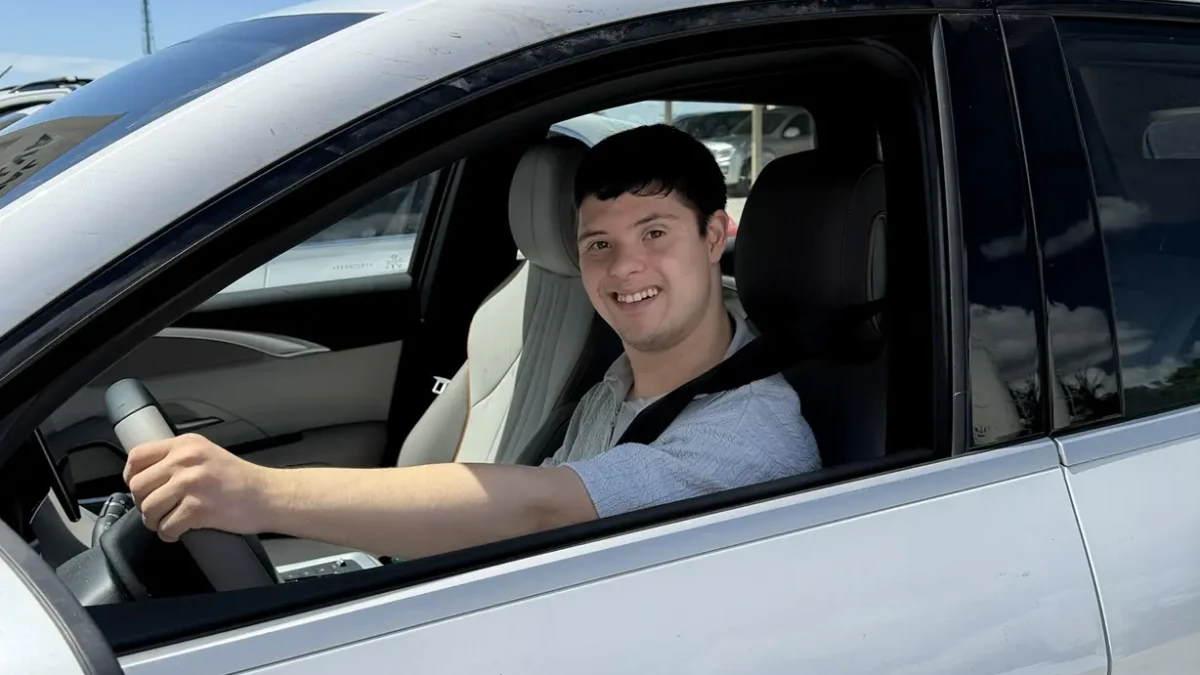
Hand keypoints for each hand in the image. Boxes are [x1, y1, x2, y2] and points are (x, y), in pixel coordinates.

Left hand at [122, 433, 274, 541]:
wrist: (269, 495)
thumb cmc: (241, 480)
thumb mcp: (207, 455)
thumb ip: (178, 459)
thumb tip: (146, 475)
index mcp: (186, 445)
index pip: (138, 456)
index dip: (132, 476)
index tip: (140, 487)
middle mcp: (186, 460)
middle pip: (138, 485)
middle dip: (143, 503)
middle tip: (157, 509)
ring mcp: (192, 484)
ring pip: (148, 508)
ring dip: (155, 521)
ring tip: (168, 521)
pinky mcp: (198, 508)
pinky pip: (166, 527)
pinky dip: (169, 534)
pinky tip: (179, 531)